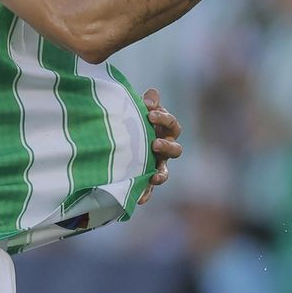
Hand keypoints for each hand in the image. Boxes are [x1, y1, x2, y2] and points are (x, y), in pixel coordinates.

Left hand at [138, 87, 181, 204]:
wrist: (116, 136)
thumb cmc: (131, 120)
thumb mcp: (136, 109)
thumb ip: (146, 102)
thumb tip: (152, 93)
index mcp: (164, 130)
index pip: (172, 125)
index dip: (165, 119)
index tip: (150, 114)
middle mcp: (164, 149)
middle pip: (175, 150)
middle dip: (166, 147)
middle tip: (154, 144)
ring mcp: (156, 165)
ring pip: (164, 172)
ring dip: (161, 175)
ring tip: (153, 177)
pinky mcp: (145, 178)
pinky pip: (148, 188)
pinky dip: (145, 193)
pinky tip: (140, 199)